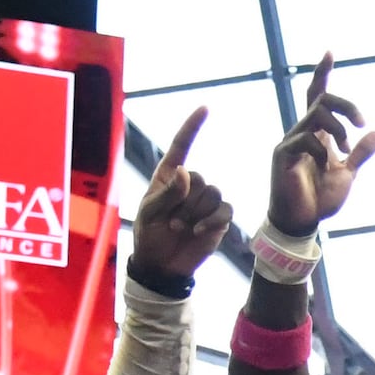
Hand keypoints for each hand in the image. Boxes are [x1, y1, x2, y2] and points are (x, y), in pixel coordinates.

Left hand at [128, 107, 232, 284]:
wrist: (163, 266)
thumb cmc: (150, 236)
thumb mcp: (149, 213)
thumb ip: (167, 192)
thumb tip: (185, 171)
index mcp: (168, 177)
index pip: (182, 146)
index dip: (192, 127)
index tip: (205, 108)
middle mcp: (189, 186)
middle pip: (200, 178)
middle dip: (186, 202)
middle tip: (172, 222)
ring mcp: (205, 202)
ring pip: (213, 194)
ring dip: (196, 213)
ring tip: (182, 228)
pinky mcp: (218, 219)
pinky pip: (225, 210)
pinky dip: (212, 220)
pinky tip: (198, 231)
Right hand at [265, 57, 374, 241]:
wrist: (303, 223)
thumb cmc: (320, 199)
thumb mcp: (348, 174)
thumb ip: (361, 153)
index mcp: (316, 134)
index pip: (316, 96)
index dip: (322, 74)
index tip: (329, 52)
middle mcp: (301, 132)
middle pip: (320, 98)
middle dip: (345, 104)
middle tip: (361, 122)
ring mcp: (290, 143)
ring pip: (314, 116)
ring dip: (337, 129)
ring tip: (346, 150)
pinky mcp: (283, 156)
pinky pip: (303, 140)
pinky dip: (320, 151)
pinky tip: (324, 166)